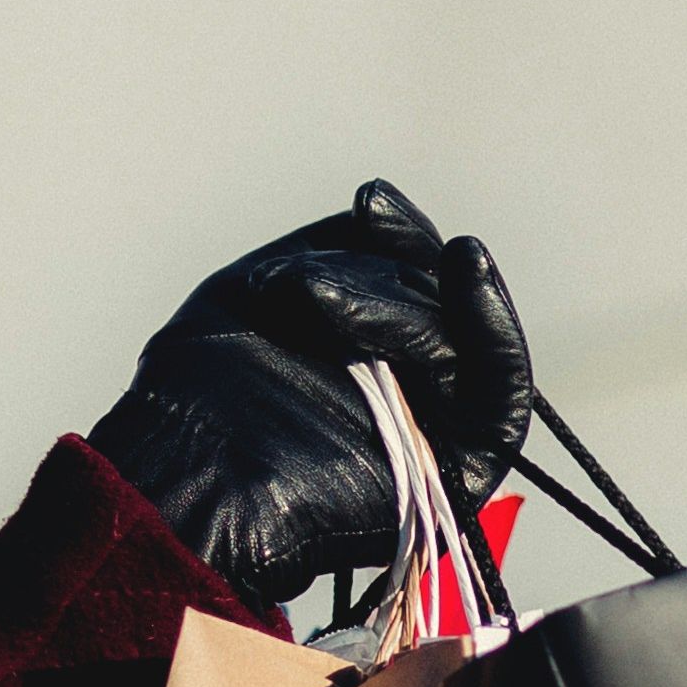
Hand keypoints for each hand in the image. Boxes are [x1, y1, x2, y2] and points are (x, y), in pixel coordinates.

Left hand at [87, 179, 536, 612]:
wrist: (184, 485)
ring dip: (409, 306)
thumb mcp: (252, 295)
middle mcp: (407, 387)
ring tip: (324, 305)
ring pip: (463, 341)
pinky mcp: (463, 470)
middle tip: (309, 290)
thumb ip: (324, 252)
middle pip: (438, 305)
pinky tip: (465, 274)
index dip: (398, 237)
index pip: (410, 280)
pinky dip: (494, 331)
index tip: (371, 202)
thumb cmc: (200, 397)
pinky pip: (502, 396)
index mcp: (362, 350)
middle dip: (383, 278)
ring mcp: (438, 427)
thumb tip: (380, 210)